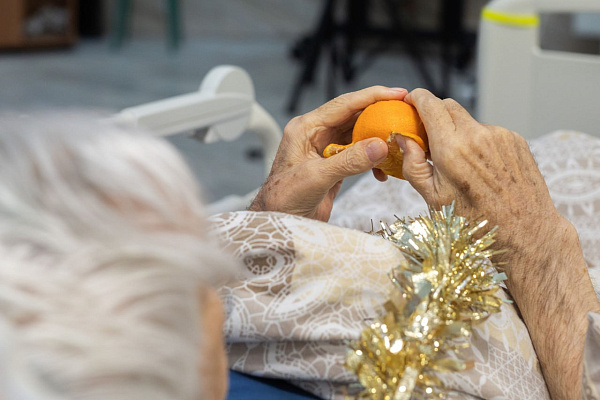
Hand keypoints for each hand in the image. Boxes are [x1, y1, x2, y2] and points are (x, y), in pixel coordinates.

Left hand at [249, 86, 407, 220]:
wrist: (279, 222)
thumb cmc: (284, 199)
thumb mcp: (316, 177)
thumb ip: (348, 161)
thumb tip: (379, 145)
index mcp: (306, 128)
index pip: (343, 104)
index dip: (372, 96)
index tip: (397, 93)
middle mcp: (316, 134)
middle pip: (353, 117)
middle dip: (379, 115)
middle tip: (405, 114)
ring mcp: (325, 150)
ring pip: (358, 136)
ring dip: (378, 140)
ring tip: (398, 142)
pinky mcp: (333, 166)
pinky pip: (358, 155)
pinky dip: (372, 160)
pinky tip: (382, 170)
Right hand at [398, 88, 561, 259]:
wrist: (525, 231)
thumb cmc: (474, 221)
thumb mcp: (433, 198)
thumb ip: (413, 164)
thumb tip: (403, 139)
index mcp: (452, 150)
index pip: (430, 105)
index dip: (417, 98)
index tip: (410, 100)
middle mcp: (477, 136)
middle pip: (449, 106)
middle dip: (435, 115)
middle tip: (429, 136)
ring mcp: (499, 136)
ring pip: (469, 120)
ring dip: (458, 132)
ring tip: (461, 163)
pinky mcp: (515, 140)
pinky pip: (488, 131)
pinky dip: (478, 142)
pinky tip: (481, 167)